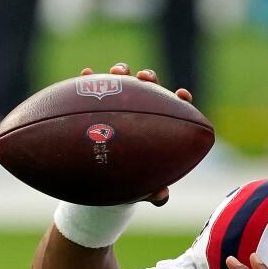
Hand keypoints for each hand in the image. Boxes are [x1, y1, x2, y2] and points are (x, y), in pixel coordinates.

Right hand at [80, 62, 192, 206]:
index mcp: (159, 127)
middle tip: (144, 78)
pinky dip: (89, 79)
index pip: (176, 108)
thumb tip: (161, 196)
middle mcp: (141, 111)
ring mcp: (118, 105)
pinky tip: (85, 73)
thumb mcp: (143, 190)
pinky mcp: (96, 106)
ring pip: (122, 82)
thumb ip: (154, 194)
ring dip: (121, 72)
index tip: (182, 94)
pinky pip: (91, 90)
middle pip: (149, 87)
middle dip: (149, 78)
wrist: (106, 183)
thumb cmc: (133, 184)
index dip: (181, 99)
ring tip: (117, 72)